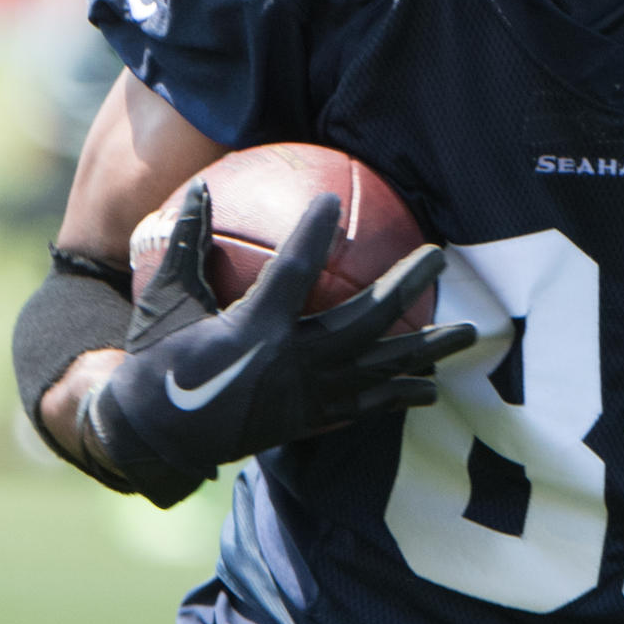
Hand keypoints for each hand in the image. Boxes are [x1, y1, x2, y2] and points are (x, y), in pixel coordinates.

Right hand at [83, 184, 475, 505]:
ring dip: (425, 349)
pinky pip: (364, 406)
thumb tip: (201, 186)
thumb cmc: (157, 361)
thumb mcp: (165, 301)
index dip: (311, 235)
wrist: (154, 438)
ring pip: (377, 369)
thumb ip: (187, 244)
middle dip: (405, 287)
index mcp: (250, 332)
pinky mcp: (309, 421)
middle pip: (362, 322)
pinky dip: (398, 394)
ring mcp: (304, 398)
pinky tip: (431, 387)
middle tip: (438, 254)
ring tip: (469, 332)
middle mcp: (289, 366)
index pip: (290, 274)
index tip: (331, 202)